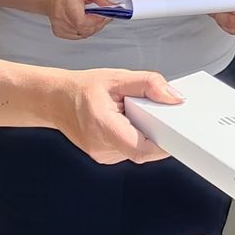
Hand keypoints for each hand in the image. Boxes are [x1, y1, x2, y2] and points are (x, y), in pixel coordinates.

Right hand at [44, 0, 115, 39]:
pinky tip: (85, 20)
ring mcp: (59, 27)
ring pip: (84, 33)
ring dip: (94, 26)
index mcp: (66, 4)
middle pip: (85, 29)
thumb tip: (113, 4)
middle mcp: (60, 18)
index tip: (107, 14)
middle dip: (99, 23)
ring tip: (93, 15)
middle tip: (104, 14)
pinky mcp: (60, 32)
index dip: (97, 20)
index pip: (82, 21)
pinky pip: (79, 35)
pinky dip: (86, 29)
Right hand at [56, 69, 179, 163]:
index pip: (140, 148)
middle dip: (157, 133)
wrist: (56, 100)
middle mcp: (101, 147)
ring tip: (133, 114)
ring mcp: (102, 156)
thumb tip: (176, 98)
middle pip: (143, 150)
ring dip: (145, 134)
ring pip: (139, 151)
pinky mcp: (106, 157)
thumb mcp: (118, 77)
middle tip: (156, 113)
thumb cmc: (84, 88)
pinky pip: (131, 150)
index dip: (163, 144)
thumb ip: (150, 84)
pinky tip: (128, 122)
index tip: (177, 132)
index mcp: (102, 126)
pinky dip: (136, 136)